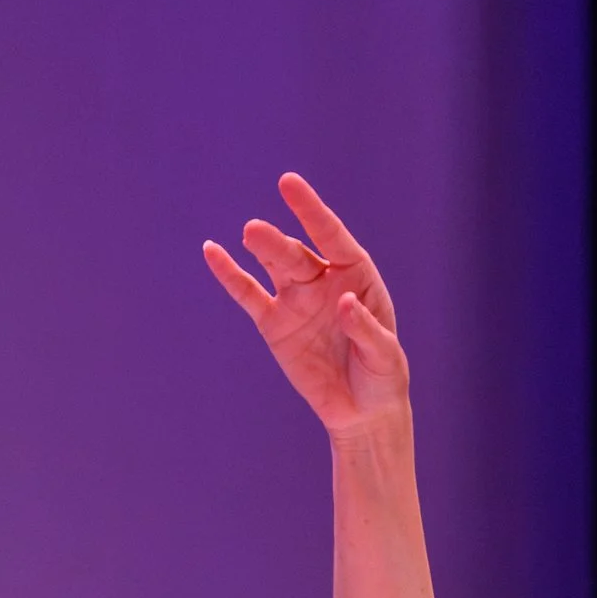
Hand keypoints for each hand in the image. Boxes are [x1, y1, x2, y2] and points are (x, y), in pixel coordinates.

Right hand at [202, 173, 407, 432]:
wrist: (361, 412)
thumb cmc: (382, 377)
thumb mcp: (384, 356)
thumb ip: (366, 329)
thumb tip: (343, 304)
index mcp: (356, 275)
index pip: (332, 236)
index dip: (311, 211)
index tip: (289, 185)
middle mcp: (323, 279)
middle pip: (297, 253)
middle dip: (277, 243)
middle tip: (255, 233)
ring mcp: (296, 298)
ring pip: (274, 266)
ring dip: (261, 249)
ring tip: (249, 235)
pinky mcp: (274, 324)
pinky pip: (248, 294)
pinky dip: (230, 274)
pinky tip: (212, 252)